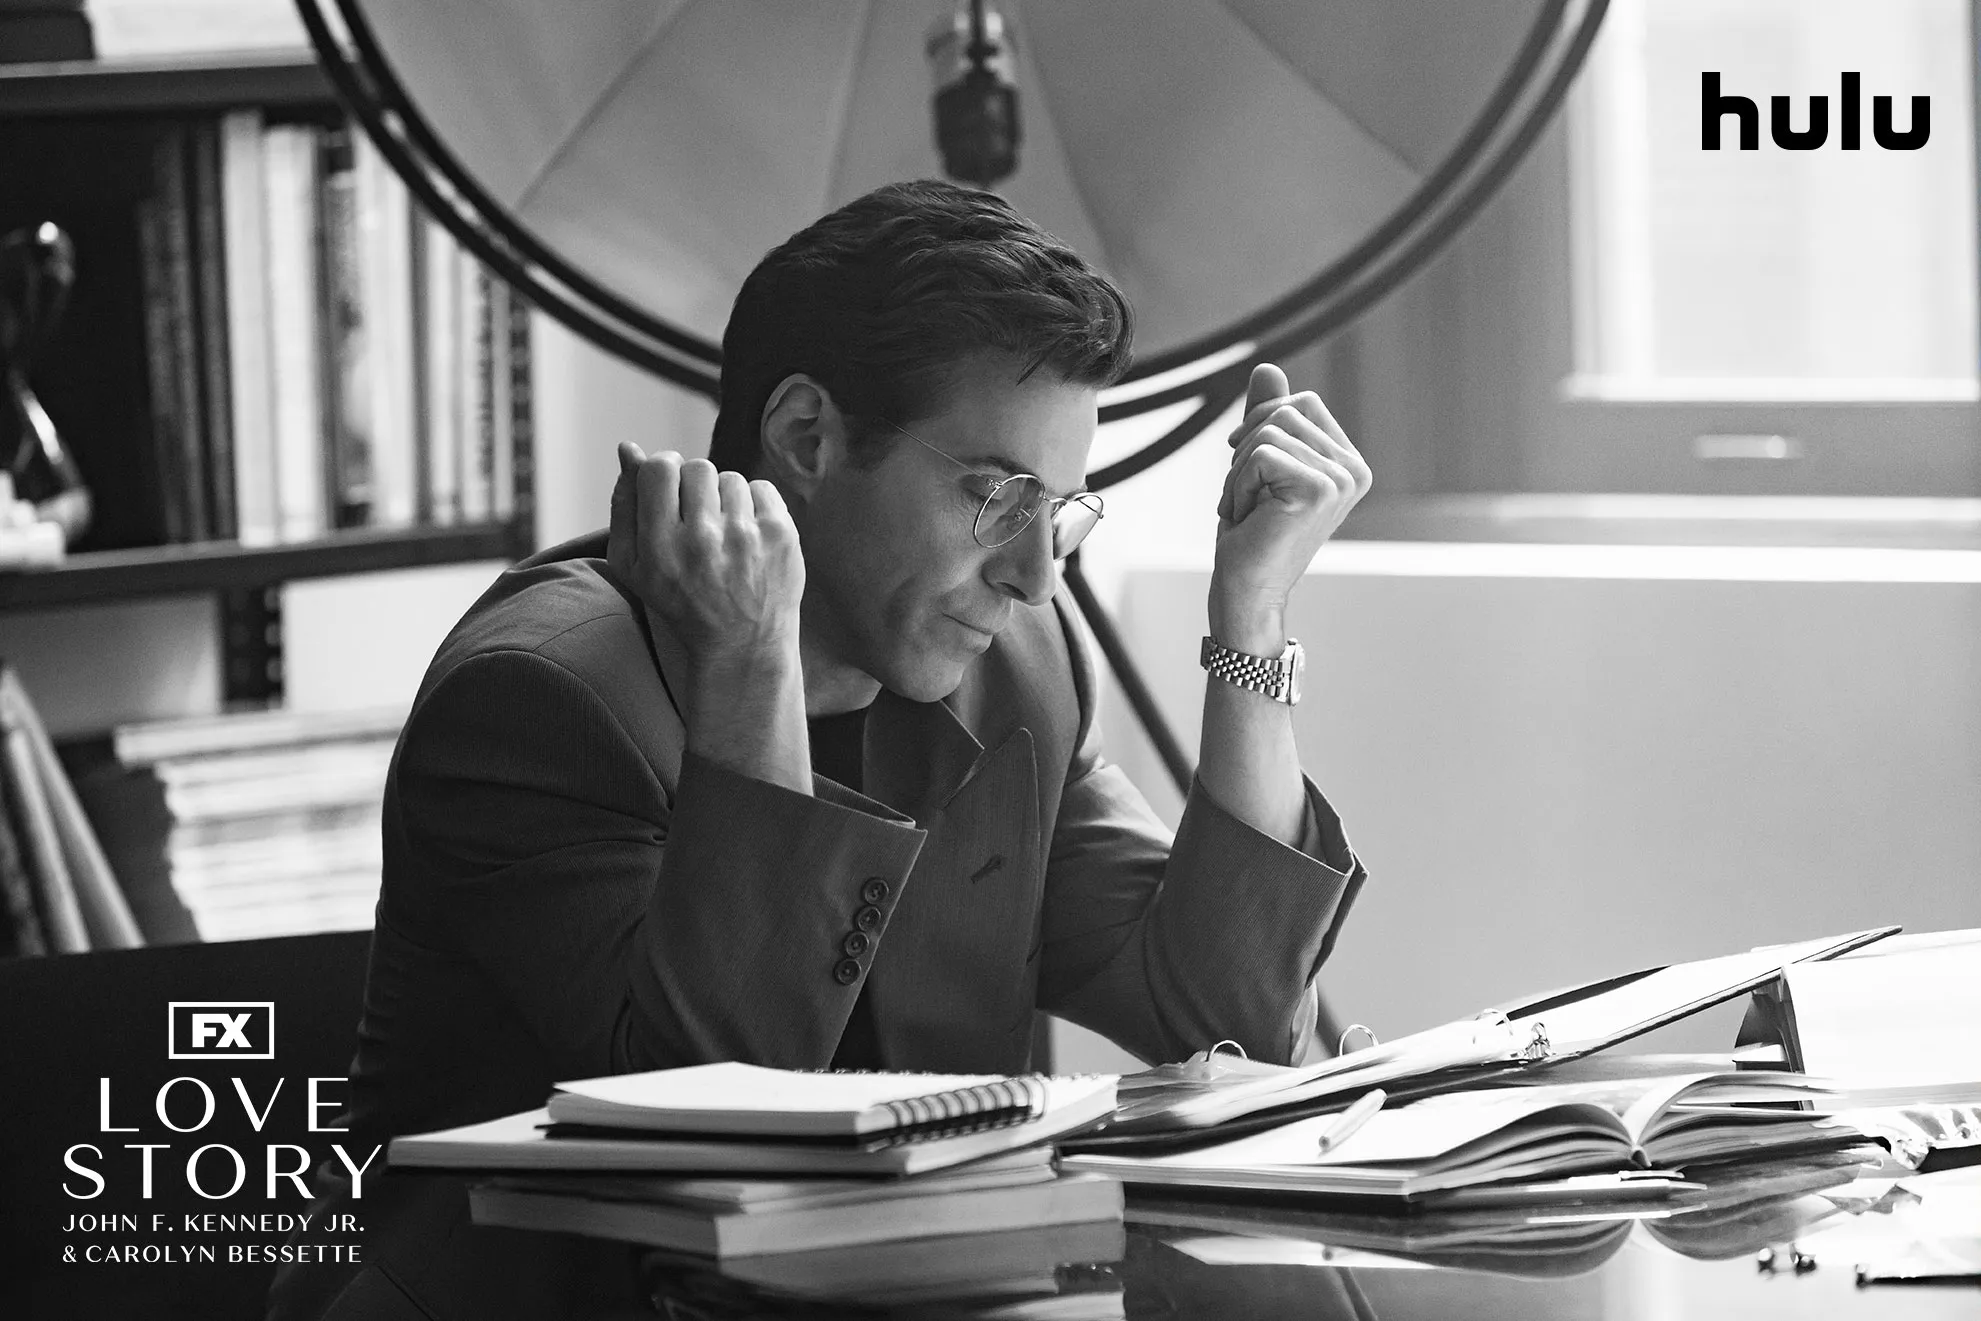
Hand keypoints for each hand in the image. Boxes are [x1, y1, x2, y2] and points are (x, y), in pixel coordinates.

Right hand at [607, 444, 804, 669]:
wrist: (742, 645)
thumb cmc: (680, 602)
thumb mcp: (633, 565)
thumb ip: (624, 505)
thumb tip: (628, 448)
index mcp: (660, 548)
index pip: (660, 468)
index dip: (664, 470)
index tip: (669, 490)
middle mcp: (703, 541)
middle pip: (697, 467)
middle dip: (694, 486)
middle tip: (698, 519)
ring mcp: (746, 538)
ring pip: (730, 477)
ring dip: (724, 498)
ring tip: (723, 533)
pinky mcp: (780, 536)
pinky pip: (761, 487)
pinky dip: (753, 505)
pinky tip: (747, 535)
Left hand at [1210, 364, 1372, 649]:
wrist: (1247, 591)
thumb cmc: (1252, 535)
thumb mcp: (1258, 466)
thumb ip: (1266, 418)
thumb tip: (1267, 367)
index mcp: (1347, 461)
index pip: (1299, 403)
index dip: (1260, 426)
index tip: (1250, 473)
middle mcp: (1353, 468)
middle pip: (1281, 412)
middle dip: (1245, 453)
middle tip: (1248, 499)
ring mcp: (1340, 479)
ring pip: (1266, 433)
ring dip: (1238, 474)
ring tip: (1248, 512)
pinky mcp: (1319, 489)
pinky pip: (1258, 455)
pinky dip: (1237, 486)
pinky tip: (1247, 520)